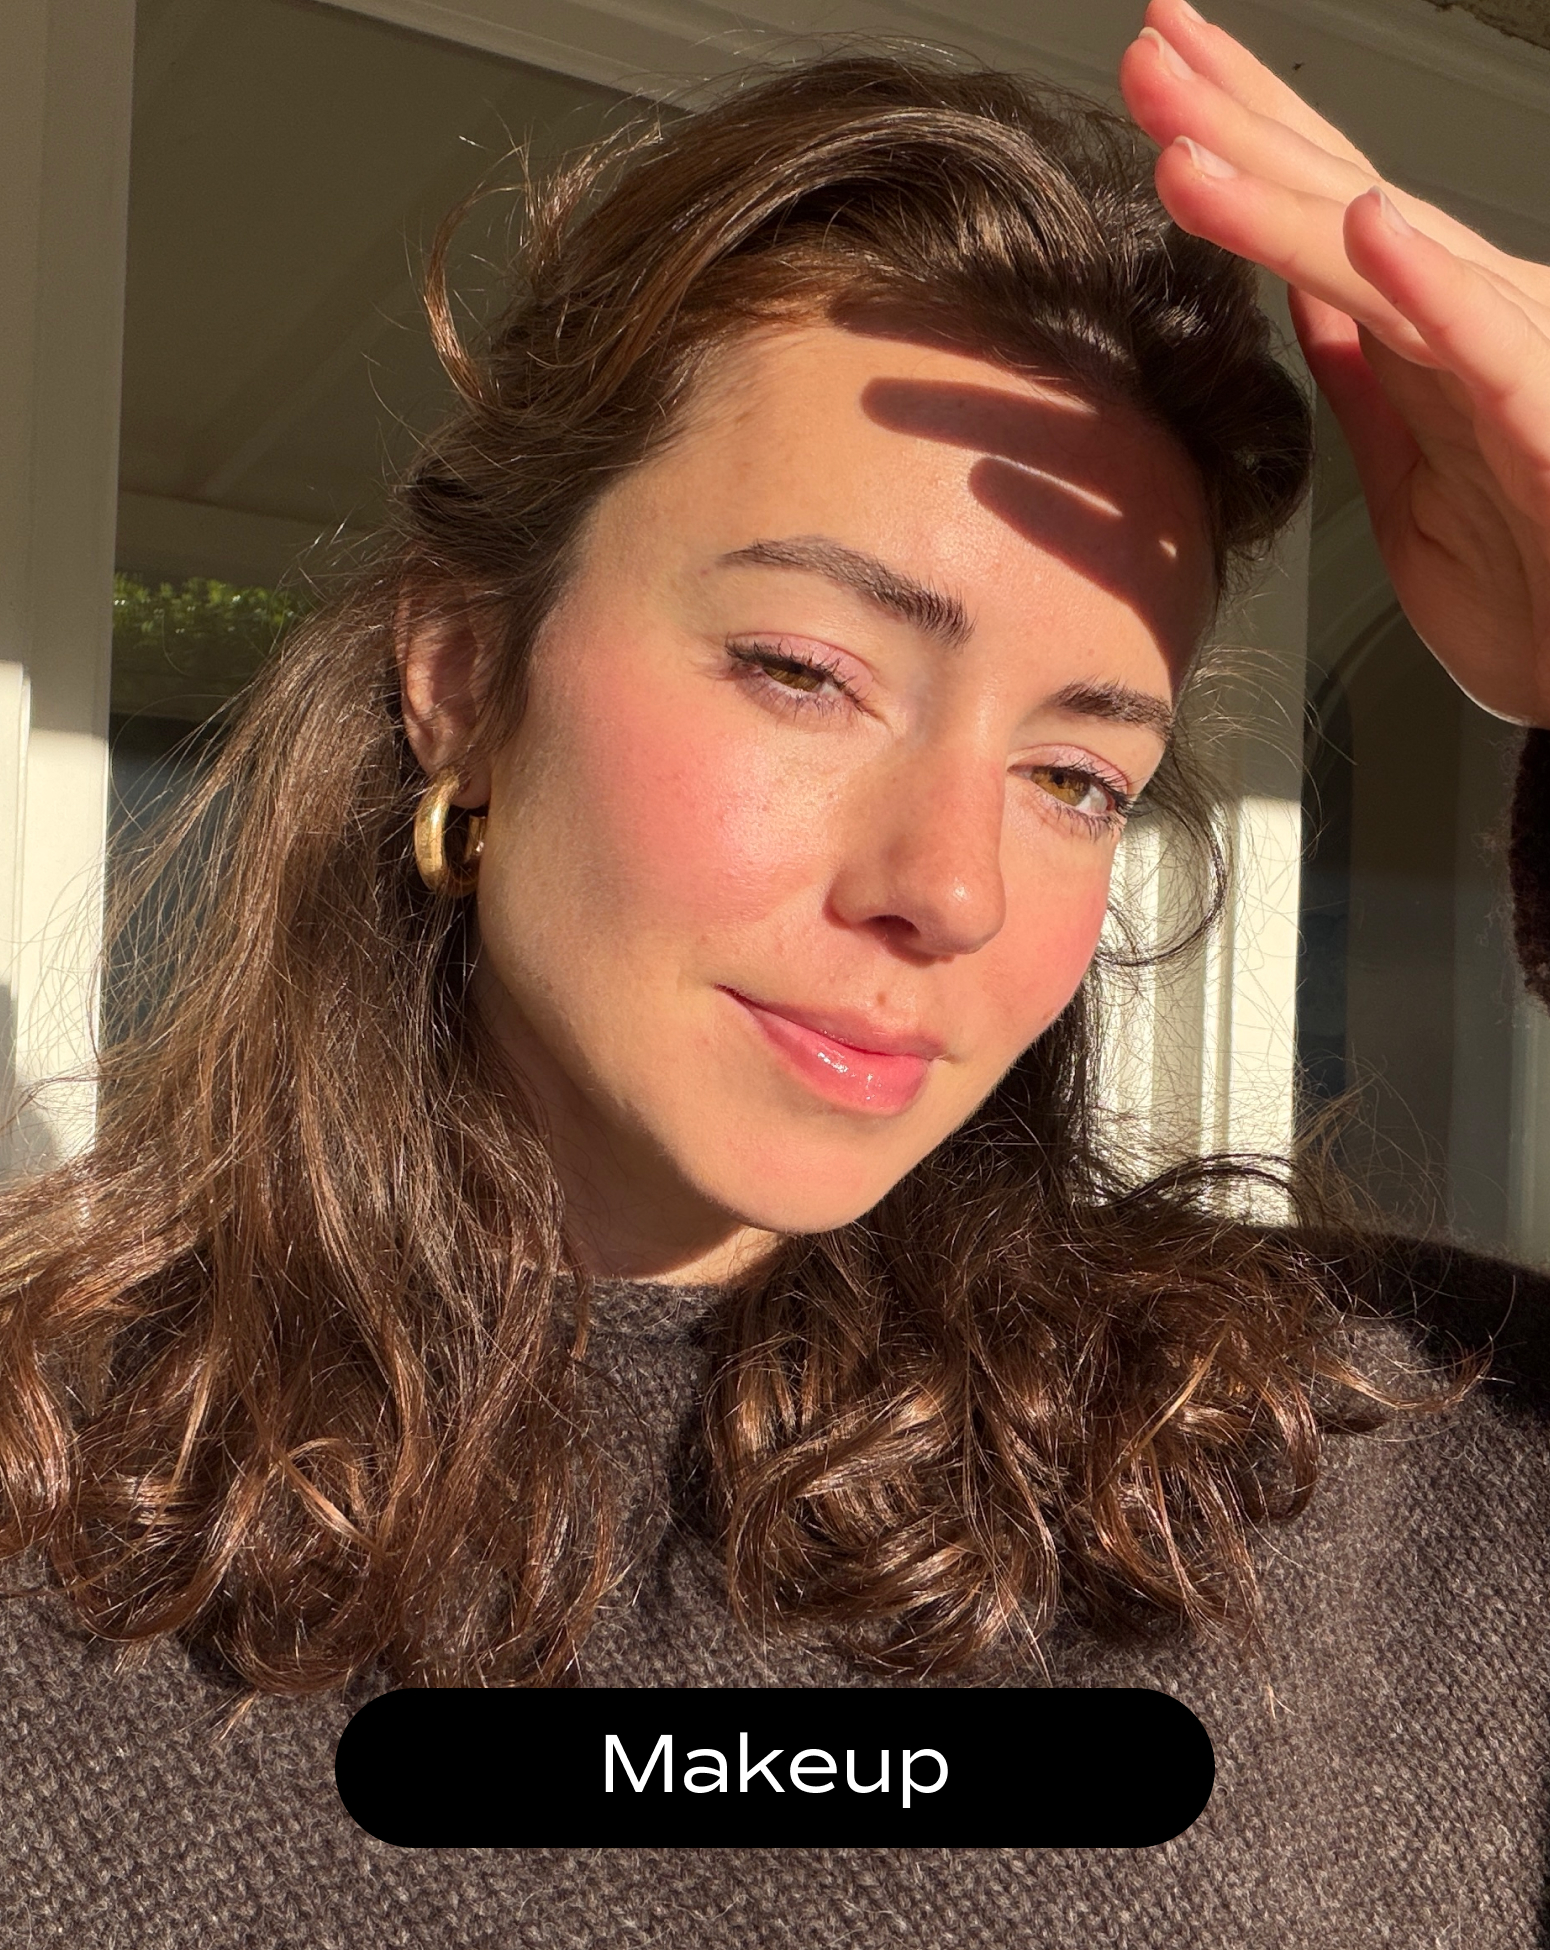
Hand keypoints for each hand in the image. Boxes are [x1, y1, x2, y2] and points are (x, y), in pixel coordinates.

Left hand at [1120, 0, 1549, 726]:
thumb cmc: (1527, 579)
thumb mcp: (1408, 471)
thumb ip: (1364, 378)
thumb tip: (1309, 299)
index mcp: (1423, 332)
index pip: (1319, 211)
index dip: (1239, 138)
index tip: (1153, 73)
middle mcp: (1468, 319)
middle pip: (1339, 199)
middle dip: (1239, 125)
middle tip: (1145, 56)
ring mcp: (1512, 358)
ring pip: (1389, 260)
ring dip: (1287, 198)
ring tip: (1192, 146)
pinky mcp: (1547, 421)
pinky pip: (1486, 342)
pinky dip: (1426, 283)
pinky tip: (1368, 226)